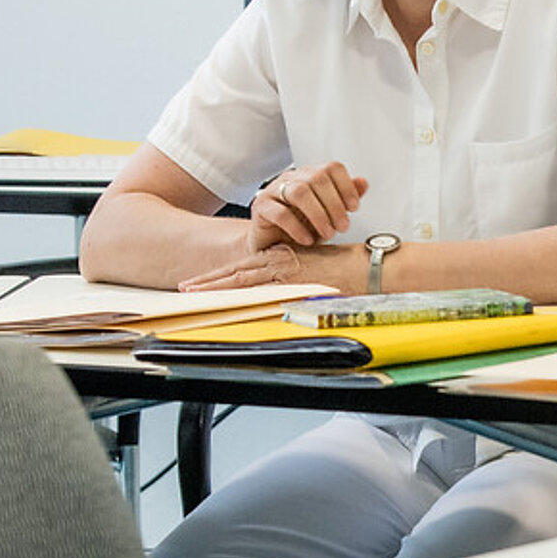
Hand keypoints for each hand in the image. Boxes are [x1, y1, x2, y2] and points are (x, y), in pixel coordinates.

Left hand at [181, 240, 361, 291]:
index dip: (222, 274)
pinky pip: (262, 291)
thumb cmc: (350, 268)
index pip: (246, 266)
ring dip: (216, 286)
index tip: (202, 280)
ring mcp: (287, 272)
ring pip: (243, 279)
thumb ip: (299, 274)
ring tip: (194, 292)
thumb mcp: (318, 267)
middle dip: (210, 280)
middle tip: (186, 287)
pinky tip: (227, 300)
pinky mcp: (295, 283)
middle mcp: (281, 262)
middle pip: (237, 272)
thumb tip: (286, 290)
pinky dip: (242, 295)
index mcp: (285, 257)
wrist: (370, 267)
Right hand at [249, 161, 366, 251]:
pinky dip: (297, 228)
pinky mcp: (261, 208)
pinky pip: (280, 213)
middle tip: (343, 226)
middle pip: (317, 178)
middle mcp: (292, 179)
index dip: (347, 186)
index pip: (332, 168)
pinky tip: (307, 240)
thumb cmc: (300, 228)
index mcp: (310, 176)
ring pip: (299, 192)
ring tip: (327, 234)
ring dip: (318, 215)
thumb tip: (363, 182)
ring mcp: (273, 191)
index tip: (354, 208)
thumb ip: (344, 198)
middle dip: (335, 205)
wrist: (271, 246)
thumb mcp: (328, 214)